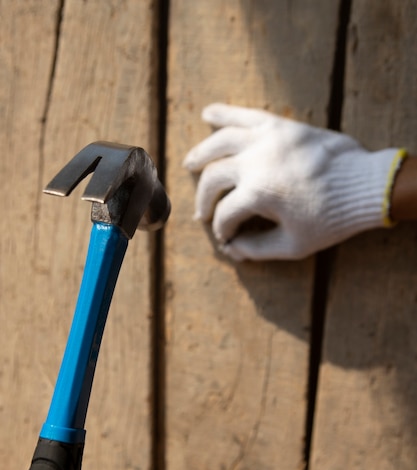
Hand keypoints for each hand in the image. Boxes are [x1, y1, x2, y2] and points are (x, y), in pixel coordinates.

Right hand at [184, 103, 405, 259]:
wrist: (363, 184)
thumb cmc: (331, 218)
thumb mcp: (294, 245)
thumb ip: (258, 248)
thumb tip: (233, 250)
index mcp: (258, 194)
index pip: (225, 214)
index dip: (221, 230)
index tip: (225, 238)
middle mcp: (255, 163)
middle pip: (214, 178)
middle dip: (204, 199)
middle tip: (203, 212)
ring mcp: (266, 140)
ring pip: (220, 141)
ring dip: (202, 153)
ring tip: (190, 163)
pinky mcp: (280, 125)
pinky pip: (245, 115)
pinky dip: (224, 113)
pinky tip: (209, 113)